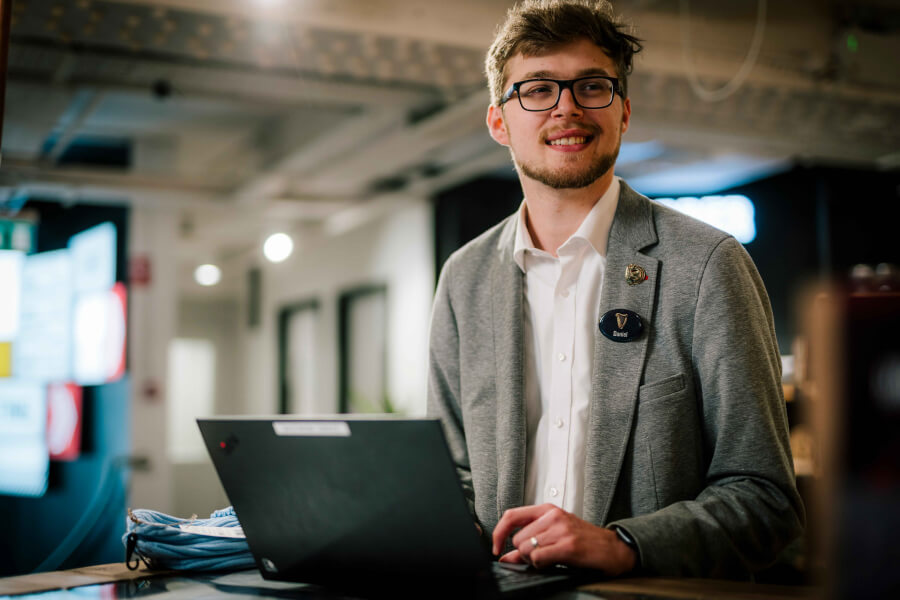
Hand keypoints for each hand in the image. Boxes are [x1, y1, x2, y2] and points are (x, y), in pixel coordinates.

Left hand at [491, 504, 635, 574]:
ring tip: (551, 558)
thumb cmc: (585, 540)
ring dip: (533, 560)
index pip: (511, 516)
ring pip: (526, 549)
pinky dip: (540, 565)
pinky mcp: (568, 545)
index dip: (498, 533)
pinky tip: (554, 562)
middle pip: (517, 539)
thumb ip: (529, 542)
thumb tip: (505, 556)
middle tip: (541, 556)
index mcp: (547, 510)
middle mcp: (553, 516)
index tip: (496, 547)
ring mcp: (561, 529)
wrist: (614, 548)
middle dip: (524, 553)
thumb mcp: (555, 535)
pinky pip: (538, 558)